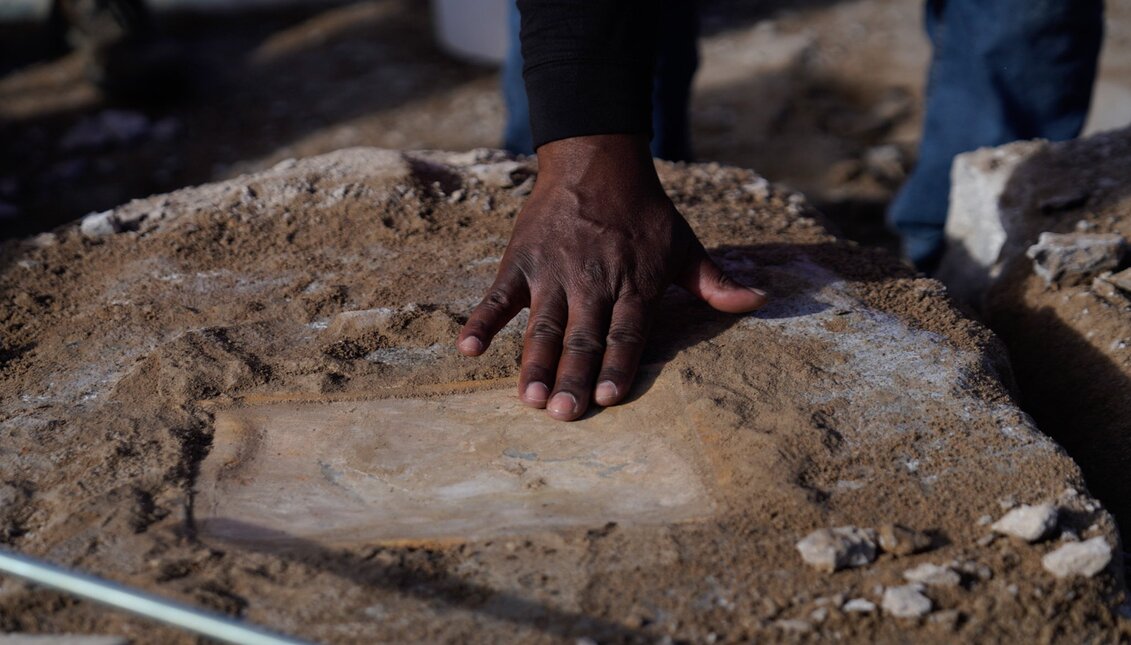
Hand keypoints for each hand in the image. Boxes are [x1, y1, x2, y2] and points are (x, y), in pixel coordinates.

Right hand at [457, 134, 766, 420]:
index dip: (617, 364)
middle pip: (582, 337)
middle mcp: (592, 282)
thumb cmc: (644, 210)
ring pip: (542, 325)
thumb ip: (715, 281)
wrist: (595, 160)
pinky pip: (497, 296)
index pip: (626, 332)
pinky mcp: (521, 261)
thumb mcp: (684, 243)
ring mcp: (552, 272)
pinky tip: (468, 350)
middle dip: (572, 377)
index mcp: (633, 283)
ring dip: (533, 362)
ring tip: (528, 399)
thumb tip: (759, 302)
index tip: (607, 397)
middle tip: (563, 415)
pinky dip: (482, 321)